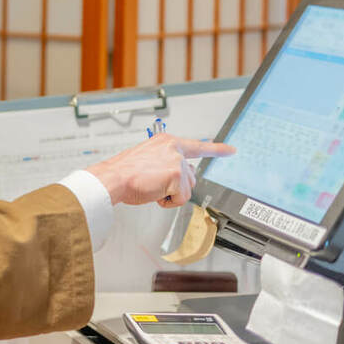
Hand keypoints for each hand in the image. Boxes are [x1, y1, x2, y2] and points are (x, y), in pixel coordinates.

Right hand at [86, 134, 233, 207]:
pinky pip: (181, 198)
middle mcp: (173, 147)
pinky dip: (168, 202)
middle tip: (155, 185)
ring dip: (170, 194)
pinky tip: (155, 193)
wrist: (112, 178)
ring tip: (151, 187)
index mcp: (166, 141)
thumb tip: (176, 178)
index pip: (197, 146)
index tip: (231, 150)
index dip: (216, 149)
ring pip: (187, 188)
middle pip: (191, 176)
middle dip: (177, 187)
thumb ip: (165, 163)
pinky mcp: (176, 175)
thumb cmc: (123, 173)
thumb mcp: (147, 159)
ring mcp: (177, 160)